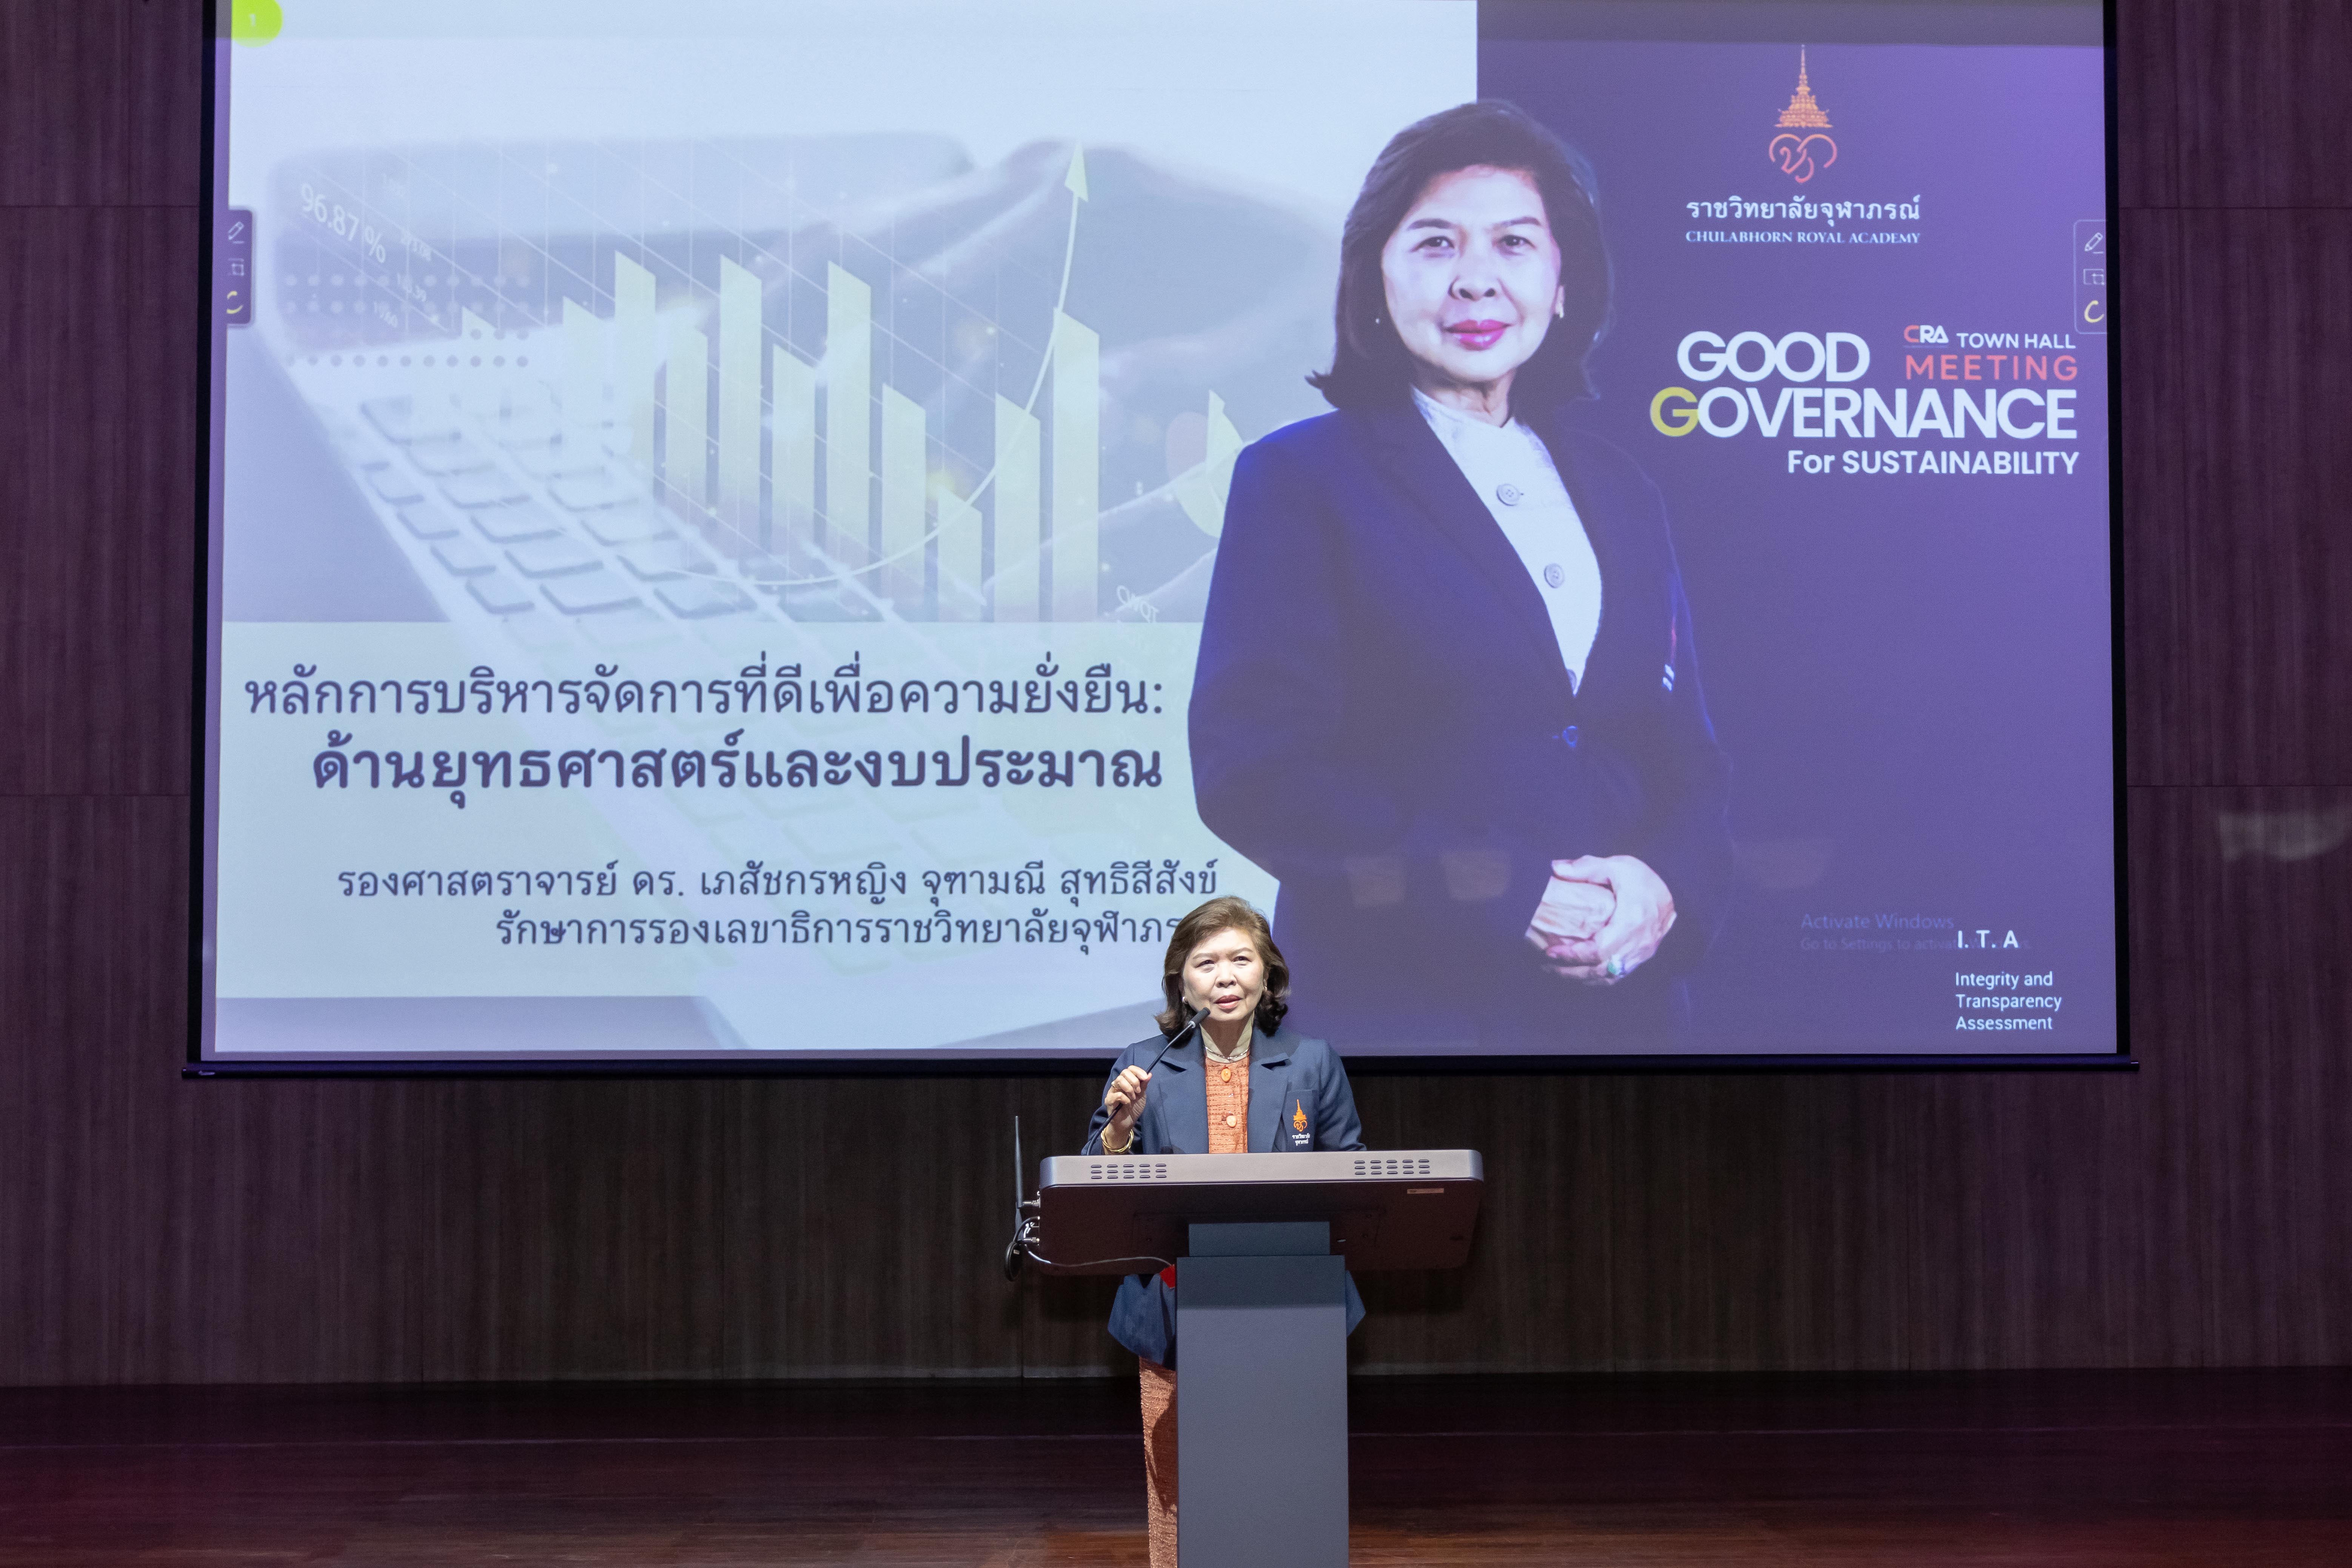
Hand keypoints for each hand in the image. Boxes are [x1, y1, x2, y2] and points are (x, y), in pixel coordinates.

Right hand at [1102, 1064, 1151, 1144]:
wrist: (1128, 1123)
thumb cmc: (1134, 1109)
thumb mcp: (1142, 1096)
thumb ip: (1144, 1085)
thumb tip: (1149, 1074)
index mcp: (1126, 1081)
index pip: (1130, 1069)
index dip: (1138, 1071)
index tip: (1145, 1077)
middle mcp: (1118, 1084)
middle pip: (1124, 1072)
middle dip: (1134, 1081)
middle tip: (1138, 1092)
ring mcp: (1112, 1091)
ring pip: (1119, 1080)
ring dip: (1130, 1089)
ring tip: (1133, 1098)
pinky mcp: (1109, 1100)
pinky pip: (1117, 1094)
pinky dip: (1125, 1099)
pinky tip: (1127, 1104)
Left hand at [1529, 855, 1674, 984]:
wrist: (1674, 894)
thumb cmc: (1645, 881)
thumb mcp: (1618, 866)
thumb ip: (1586, 867)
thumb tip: (1556, 868)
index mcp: (1631, 922)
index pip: (1598, 950)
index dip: (1572, 955)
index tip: (1550, 952)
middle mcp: (1637, 944)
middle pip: (1600, 970)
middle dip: (1570, 972)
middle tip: (1546, 967)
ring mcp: (1640, 954)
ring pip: (1608, 977)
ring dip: (1581, 979)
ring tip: (1557, 972)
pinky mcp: (1641, 958)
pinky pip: (1617, 977)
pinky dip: (1596, 979)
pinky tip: (1580, 975)